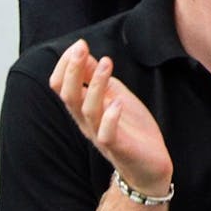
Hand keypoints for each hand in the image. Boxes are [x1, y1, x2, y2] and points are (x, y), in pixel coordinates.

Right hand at [50, 39, 171, 196]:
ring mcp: (101, 135)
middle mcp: (87, 122)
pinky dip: (110, 117)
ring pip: (87, 110)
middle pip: (68, 95)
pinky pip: (107, 133)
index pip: (60, 85)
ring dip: (95, 84)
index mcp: (83, 109)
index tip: (79, 44)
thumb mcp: (114, 95)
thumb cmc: (131, 130)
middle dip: (72, 70)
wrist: (150, 166)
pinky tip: (117, 102)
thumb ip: (97, 78)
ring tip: (107, 63)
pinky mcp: (119, 147)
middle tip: (81, 47)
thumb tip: (83, 52)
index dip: (65, 64)